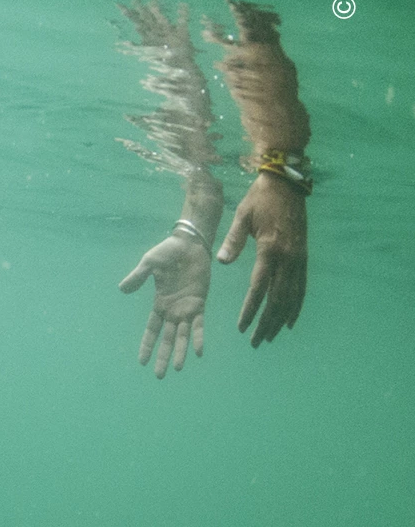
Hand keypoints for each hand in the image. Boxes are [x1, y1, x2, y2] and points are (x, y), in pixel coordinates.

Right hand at [118, 225, 210, 374]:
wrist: (190, 243)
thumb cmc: (168, 251)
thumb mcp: (148, 264)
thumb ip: (137, 277)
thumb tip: (122, 290)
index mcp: (160, 304)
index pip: (152, 330)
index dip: (147, 346)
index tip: (141, 362)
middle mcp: (173, 311)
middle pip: (167, 339)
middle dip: (164, 357)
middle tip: (159, 376)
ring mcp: (188, 308)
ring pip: (183, 336)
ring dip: (181, 352)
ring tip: (178, 368)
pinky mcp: (200, 302)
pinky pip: (199, 324)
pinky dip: (198, 337)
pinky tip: (198, 352)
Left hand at [218, 174, 306, 344]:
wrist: (287, 184)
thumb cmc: (259, 199)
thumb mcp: (241, 216)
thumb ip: (232, 240)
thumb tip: (221, 261)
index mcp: (270, 249)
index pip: (259, 288)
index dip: (250, 310)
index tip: (241, 327)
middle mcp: (288, 257)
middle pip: (277, 299)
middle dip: (265, 323)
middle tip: (254, 342)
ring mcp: (298, 258)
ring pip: (292, 296)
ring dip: (280, 319)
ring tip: (268, 337)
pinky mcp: (303, 256)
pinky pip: (301, 287)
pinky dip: (296, 305)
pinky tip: (289, 320)